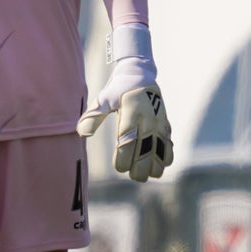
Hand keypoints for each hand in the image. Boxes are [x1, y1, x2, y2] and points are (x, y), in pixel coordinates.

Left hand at [76, 25, 173, 181]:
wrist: (139, 74)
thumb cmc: (117, 89)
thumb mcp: (103, 99)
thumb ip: (93, 116)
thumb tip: (81, 132)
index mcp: (130, 113)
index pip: (128, 141)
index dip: (124, 158)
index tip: (119, 168)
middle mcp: (147, 119)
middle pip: (146, 149)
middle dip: (141, 167)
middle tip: (134, 177)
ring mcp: (158, 121)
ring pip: (161, 148)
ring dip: (157, 164)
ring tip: (149, 175)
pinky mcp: (165, 123)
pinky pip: (169, 142)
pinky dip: (167, 155)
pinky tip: (161, 165)